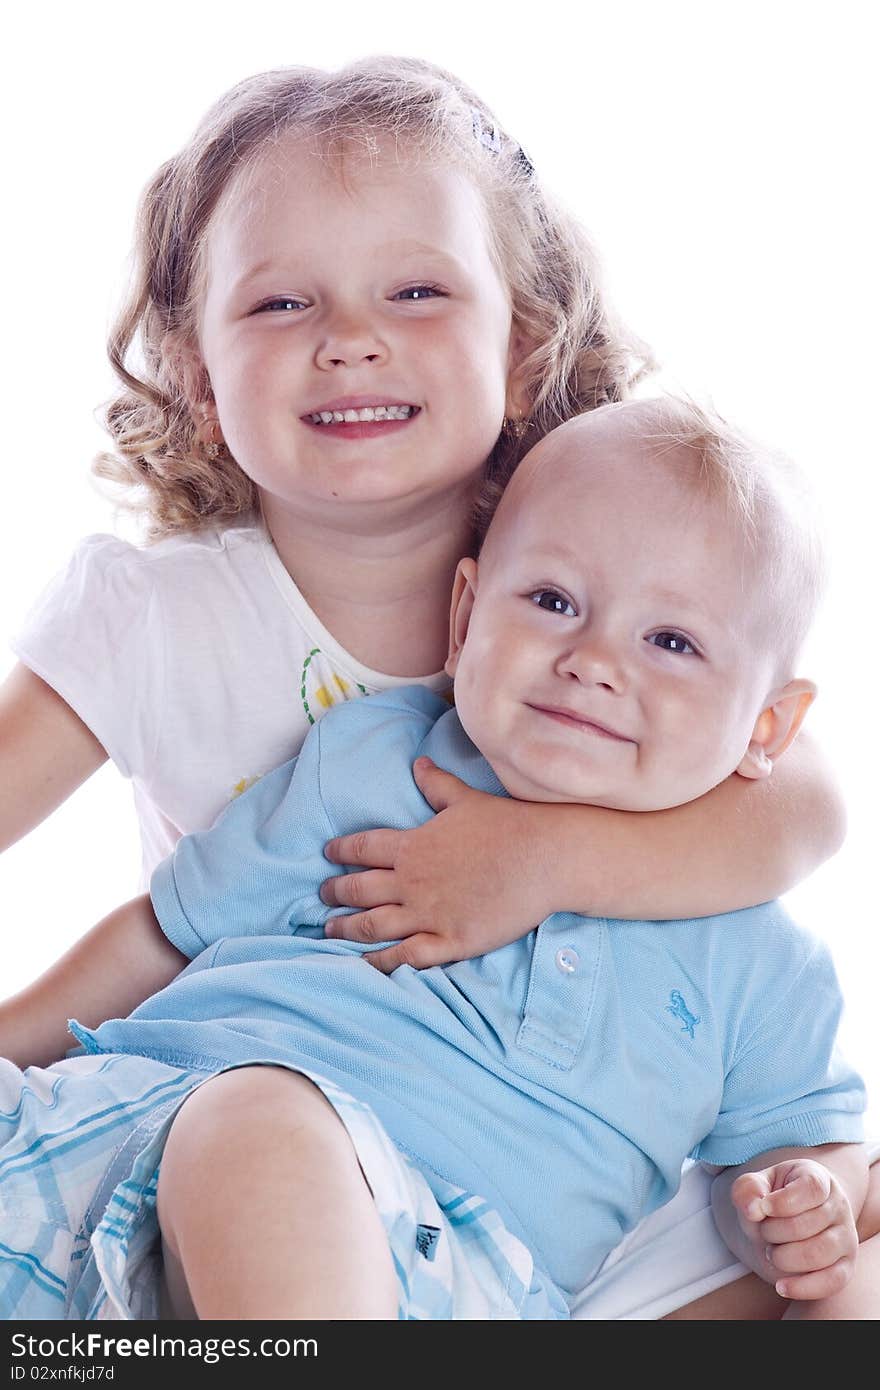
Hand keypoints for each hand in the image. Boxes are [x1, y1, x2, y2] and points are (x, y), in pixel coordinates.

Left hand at [320, 757, 551, 972]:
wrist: (544, 859)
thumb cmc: (507, 825)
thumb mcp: (466, 799)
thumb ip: (437, 785)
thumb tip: (418, 763)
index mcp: (413, 846)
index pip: (363, 848)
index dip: (341, 851)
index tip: (327, 854)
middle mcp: (412, 882)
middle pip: (360, 889)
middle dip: (335, 893)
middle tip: (321, 896)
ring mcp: (428, 914)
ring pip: (373, 925)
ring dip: (346, 928)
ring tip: (329, 930)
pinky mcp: (450, 941)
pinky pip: (405, 957)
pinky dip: (379, 962)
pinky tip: (363, 964)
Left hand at [730, 1158, 858, 1298]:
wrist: (786, 1222)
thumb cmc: (771, 1200)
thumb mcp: (756, 1186)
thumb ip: (748, 1190)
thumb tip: (753, 1209)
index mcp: (818, 1179)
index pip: (811, 1188)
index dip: (783, 1201)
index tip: (763, 1207)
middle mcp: (838, 1206)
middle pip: (808, 1224)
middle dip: (774, 1232)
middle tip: (764, 1232)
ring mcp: (845, 1238)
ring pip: (819, 1254)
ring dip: (785, 1258)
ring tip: (772, 1253)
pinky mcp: (845, 1267)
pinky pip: (831, 1282)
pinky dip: (803, 1287)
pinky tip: (781, 1285)